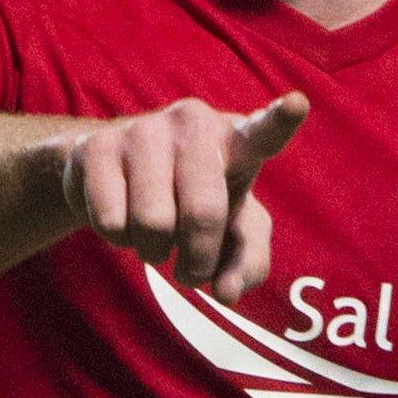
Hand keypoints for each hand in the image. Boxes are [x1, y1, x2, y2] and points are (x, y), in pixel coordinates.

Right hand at [62, 92, 308, 304]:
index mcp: (238, 140)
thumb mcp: (232, 230)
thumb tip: (226, 292)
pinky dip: (119, 239)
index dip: (281, 120)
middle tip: (190, 269)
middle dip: (197, 259)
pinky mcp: (99, 147)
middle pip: (203, 212)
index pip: (264, 132)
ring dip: (153, 251)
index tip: (298, 104)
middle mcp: (194, 124)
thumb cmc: (192, 199)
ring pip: (153, 222)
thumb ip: (246, 262)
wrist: (114, 172)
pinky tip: (121, 218)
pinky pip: (112, 221)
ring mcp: (144, 129)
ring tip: (154, 234)